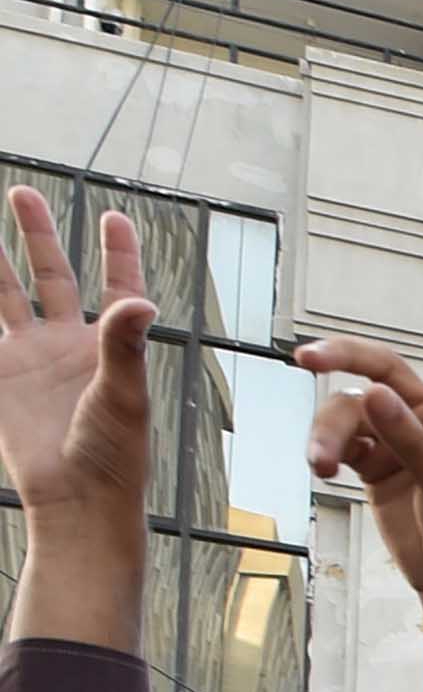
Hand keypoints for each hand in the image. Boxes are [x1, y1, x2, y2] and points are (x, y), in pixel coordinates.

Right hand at [0, 192, 154, 589]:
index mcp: (108, 345)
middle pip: (50, 276)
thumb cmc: (114, 454)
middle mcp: (68, 344)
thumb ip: (125, 344)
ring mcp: (30, 358)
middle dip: (36, 235)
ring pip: (6, 296)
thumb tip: (140, 299)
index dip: (116, 252)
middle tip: (21, 193)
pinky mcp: (1, 376)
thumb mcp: (123, 393)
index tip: (115, 217)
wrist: (75, 498)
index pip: (116, 286)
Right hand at [298, 252, 422, 618]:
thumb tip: (373, 395)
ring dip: (326, 431)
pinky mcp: (376, 466)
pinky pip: (339, 440)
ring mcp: (402, 441)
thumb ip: (412, 445)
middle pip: (381, 367)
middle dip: (343, 358)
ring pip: (349, 411)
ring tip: (318, 465)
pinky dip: (325, 448)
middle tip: (306, 358)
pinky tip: (321, 469)